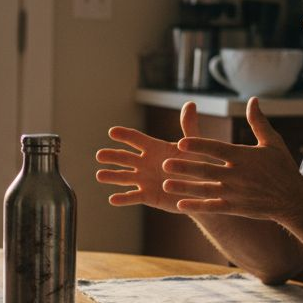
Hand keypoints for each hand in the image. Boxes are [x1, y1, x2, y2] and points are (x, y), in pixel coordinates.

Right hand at [95, 103, 209, 211]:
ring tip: (99, 175)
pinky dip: (123, 199)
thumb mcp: (194, 145)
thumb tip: (190, 103)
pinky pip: (133, 197)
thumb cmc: (198, 165)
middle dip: (112, 156)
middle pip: (125, 158)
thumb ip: (189, 126)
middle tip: (100, 155)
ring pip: (124, 177)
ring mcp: (145, 180)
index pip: (136, 139)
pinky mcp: (148, 196)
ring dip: (112, 176)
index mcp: (154, 148)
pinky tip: (112, 199)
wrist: (203, 190)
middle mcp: (145, 163)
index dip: (124, 135)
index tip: (112, 132)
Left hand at [160, 98, 302, 221]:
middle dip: (185, 167)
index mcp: (244, 157)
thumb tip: (253, 100)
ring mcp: (236, 193)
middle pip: (207, 170)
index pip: (217, 150)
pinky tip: (180, 204)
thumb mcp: (272, 142)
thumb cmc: (282, 167)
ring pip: (206, 190)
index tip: (181, 143)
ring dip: (185, 187)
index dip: (199, 146)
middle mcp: (238, 175)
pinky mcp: (236, 207)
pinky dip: (197, 206)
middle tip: (164, 164)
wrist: (293, 199)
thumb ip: (259, 122)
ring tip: (166, 184)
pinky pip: (213, 207)